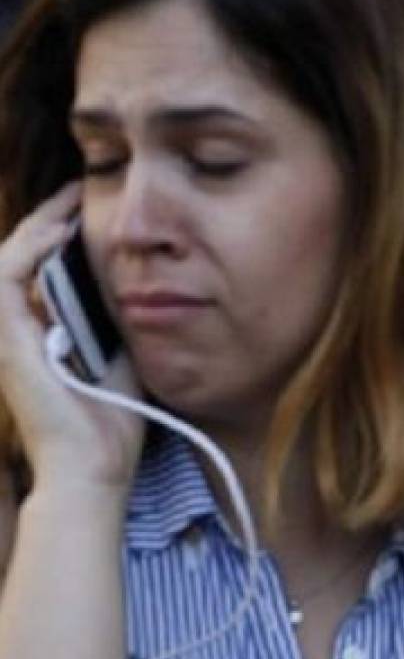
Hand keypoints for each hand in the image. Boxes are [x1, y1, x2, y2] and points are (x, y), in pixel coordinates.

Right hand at [0, 184, 143, 489]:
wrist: (94, 465)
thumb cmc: (110, 423)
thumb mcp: (118, 356)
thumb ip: (114, 324)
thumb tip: (135, 287)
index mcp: (34, 335)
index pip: (34, 272)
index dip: (56, 237)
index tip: (87, 211)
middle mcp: (11, 331)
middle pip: (17, 258)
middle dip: (45, 221)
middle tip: (78, 193)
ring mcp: (3, 333)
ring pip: (5, 259)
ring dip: (37, 225)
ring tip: (71, 201)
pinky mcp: (5, 337)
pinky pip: (7, 274)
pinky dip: (31, 247)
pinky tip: (62, 231)